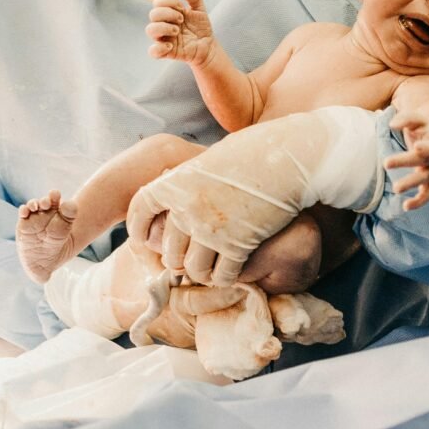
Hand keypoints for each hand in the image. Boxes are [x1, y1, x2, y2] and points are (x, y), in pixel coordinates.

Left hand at [125, 108, 379, 286]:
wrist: (289, 159)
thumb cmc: (256, 151)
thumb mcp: (212, 159)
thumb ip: (192, 181)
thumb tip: (181, 193)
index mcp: (175, 182)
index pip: (140, 211)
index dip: (139, 227)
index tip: (144, 237)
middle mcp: (187, 208)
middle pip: (169, 249)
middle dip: (178, 258)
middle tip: (190, 259)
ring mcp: (211, 230)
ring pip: (193, 268)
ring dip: (202, 272)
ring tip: (212, 268)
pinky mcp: (237, 246)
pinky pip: (222, 275)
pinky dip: (226, 277)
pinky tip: (233, 270)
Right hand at [146, 0, 217, 64]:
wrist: (208, 46)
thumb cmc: (200, 28)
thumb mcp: (200, 11)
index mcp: (168, 13)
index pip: (158, 2)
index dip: (168, 1)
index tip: (182, 7)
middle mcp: (163, 24)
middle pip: (153, 14)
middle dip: (168, 14)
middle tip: (182, 19)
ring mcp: (164, 38)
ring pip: (150, 30)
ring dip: (163, 27)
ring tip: (177, 31)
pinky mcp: (167, 52)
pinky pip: (153, 51)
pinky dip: (159, 48)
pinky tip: (171, 46)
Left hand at [385, 113, 428, 209]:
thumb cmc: (422, 128)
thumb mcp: (417, 119)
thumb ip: (406, 118)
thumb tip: (393, 125)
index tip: (416, 147)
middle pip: (423, 161)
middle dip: (405, 162)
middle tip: (386, 163)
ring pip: (425, 180)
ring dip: (411, 184)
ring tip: (396, 189)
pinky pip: (426, 194)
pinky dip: (418, 202)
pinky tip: (405, 206)